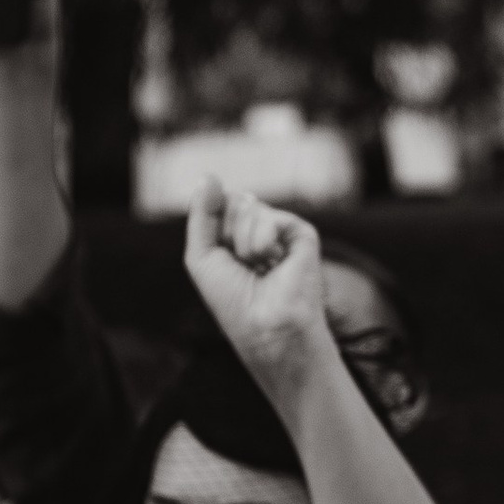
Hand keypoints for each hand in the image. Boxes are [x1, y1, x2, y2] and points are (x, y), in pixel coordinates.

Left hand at [184, 179, 330, 391]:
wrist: (264, 327)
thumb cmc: (233, 302)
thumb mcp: (201, 256)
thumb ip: (201, 215)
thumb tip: (209, 176)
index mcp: (238, 237)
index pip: (218, 205)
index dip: (212, 228)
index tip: (223, 259)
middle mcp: (261, 231)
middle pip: (232, 201)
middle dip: (227, 235)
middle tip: (242, 266)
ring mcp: (282, 231)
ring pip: (248, 207)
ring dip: (242, 243)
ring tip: (258, 269)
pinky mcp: (303, 234)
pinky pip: (270, 216)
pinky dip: (262, 241)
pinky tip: (273, 263)